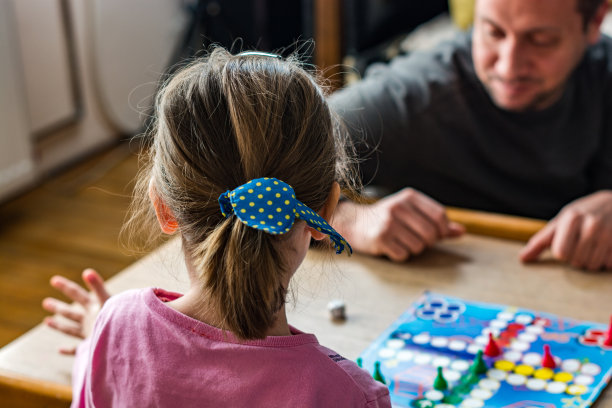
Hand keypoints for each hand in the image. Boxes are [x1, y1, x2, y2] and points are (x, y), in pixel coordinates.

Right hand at [42, 268, 110, 353]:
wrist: (125, 344)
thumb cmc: (116, 321)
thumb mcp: (106, 302)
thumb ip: (98, 287)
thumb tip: (87, 271)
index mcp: (94, 308)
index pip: (78, 294)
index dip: (65, 287)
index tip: (54, 280)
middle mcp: (91, 320)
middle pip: (71, 312)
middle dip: (58, 307)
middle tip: (45, 302)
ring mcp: (89, 334)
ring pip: (71, 329)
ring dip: (59, 325)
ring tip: (47, 321)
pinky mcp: (89, 349)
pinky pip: (76, 350)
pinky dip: (68, 350)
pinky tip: (60, 350)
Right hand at [332, 188, 464, 261]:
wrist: (353, 223)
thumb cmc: (386, 219)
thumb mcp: (411, 213)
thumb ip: (436, 222)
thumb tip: (461, 231)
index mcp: (409, 197)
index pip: (439, 215)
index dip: (442, 229)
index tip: (436, 235)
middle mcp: (399, 207)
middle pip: (431, 233)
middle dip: (427, 242)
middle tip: (415, 240)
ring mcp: (389, 223)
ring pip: (419, 246)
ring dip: (413, 250)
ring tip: (401, 242)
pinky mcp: (380, 238)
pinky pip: (404, 255)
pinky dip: (400, 255)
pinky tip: (391, 247)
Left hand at [520, 190, 611, 269]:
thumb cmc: (581, 214)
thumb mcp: (560, 222)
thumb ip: (540, 241)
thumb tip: (522, 259)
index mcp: (572, 218)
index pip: (561, 253)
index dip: (561, 253)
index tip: (565, 244)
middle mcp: (591, 224)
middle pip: (576, 262)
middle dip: (575, 257)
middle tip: (580, 244)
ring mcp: (608, 233)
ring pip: (592, 266)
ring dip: (589, 261)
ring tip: (592, 246)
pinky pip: (607, 265)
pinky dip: (604, 261)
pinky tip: (605, 248)